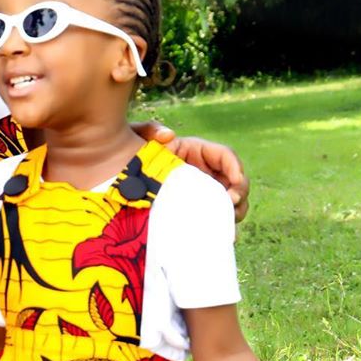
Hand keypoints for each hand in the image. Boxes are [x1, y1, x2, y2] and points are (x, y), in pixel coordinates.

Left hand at [133, 121, 249, 221]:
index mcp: (197, 151)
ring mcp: (203, 192)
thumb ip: (149, 130)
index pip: (225, 156)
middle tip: (231, 202)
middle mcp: (205, 171)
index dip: (235, 166)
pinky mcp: (198, 209)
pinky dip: (222, 223)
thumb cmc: (132, 154)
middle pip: (235, 180)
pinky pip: (217, 217)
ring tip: (228, 218)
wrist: (121, 179)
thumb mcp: (139, 137)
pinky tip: (220, 231)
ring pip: (231, 201)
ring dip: (234, 210)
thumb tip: (169, 135)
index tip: (236, 179)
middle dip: (239, 191)